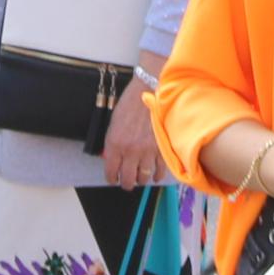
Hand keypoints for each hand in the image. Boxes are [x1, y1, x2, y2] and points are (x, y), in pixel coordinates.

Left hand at [99, 73, 166, 188]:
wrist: (149, 90)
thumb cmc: (130, 104)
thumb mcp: (114, 123)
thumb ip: (113, 143)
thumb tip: (113, 158)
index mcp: (115, 144)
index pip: (111, 172)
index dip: (112, 178)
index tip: (114, 179)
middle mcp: (130, 151)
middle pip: (128, 180)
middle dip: (126, 183)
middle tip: (128, 182)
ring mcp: (147, 151)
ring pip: (144, 178)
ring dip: (141, 179)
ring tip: (141, 176)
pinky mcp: (162, 149)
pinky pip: (159, 171)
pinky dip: (157, 176)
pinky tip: (155, 175)